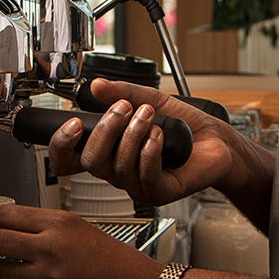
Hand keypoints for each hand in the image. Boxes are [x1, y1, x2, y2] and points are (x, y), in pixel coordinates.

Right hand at [49, 79, 238, 205]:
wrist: (216, 141)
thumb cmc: (183, 125)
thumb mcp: (151, 99)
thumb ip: (122, 92)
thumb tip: (97, 85)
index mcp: (108, 152)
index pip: (69, 160)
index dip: (62, 146)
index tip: (73, 124)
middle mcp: (118, 171)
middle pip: (91, 162)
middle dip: (105, 130)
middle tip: (123, 108)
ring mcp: (137, 184)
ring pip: (118, 166)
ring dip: (133, 134)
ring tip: (149, 116)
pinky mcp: (159, 192)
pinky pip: (144, 175)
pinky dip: (150, 150)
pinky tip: (160, 135)